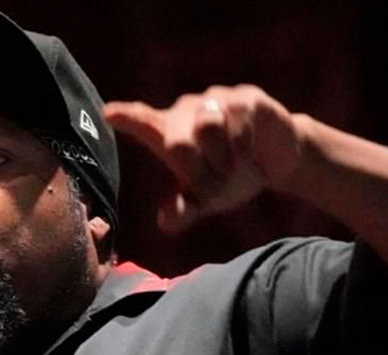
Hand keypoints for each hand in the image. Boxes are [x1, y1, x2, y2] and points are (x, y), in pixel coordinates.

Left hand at [104, 84, 302, 231]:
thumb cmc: (231, 177)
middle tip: (212, 190)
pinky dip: (243, 147)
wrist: (278, 160)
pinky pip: (239, 122)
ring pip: (209, 127)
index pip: (142, 121)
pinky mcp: (245, 98)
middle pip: (177, 141)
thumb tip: (165, 222)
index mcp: (168, 132)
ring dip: (221, 160)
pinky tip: (249, 153)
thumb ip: (185, 209)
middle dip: (196, 174)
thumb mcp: (206, 199)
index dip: (127, 117)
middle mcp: (186, 111)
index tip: (109, 113)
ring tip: (231, 170)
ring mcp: (216, 100)